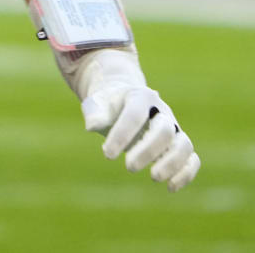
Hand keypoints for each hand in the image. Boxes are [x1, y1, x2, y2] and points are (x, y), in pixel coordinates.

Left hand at [82, 83, 200, 191]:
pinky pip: (192, 159)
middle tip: (129, 167)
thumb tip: (92, 126)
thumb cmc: (108, 105)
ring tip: (154, 177)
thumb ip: (94, 113)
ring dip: (172, 164)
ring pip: (184, 145)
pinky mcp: (179, 145)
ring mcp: (174, 128)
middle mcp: (162, 112)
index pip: (134, 115)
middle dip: (148, 151)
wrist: (123, 101)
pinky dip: (186, 173)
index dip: (122, 135)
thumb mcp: (96, 104)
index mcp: (140, 97)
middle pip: (164, 130)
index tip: (107, 155)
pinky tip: (171, 188)